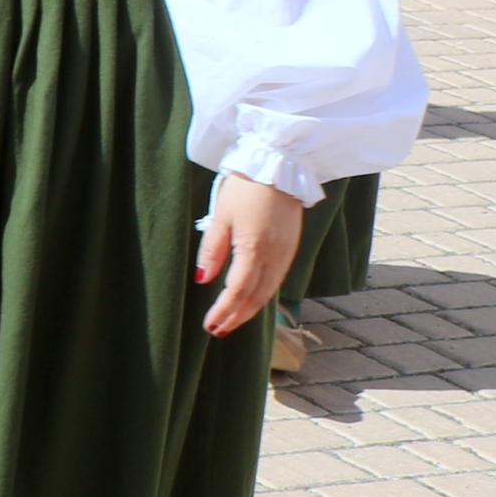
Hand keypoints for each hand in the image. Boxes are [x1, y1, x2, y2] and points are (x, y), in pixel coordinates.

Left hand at [196, 174, 309, 335]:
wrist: (280, 166)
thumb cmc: (246, 188)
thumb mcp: (222, 216)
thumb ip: (212, 249)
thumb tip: (203, 280)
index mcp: (254, 248)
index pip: (237, 290)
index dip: (224, 310)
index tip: (210, 325)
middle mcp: (274, 256)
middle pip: (256, 297)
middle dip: (237, 317)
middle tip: (219, 330)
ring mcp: (286, 253)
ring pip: (269, 291)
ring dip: (251, 310)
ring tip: (232, 321)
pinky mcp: (292, 248)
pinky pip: (277, 279)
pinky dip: (264, 295)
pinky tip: (252, 300)